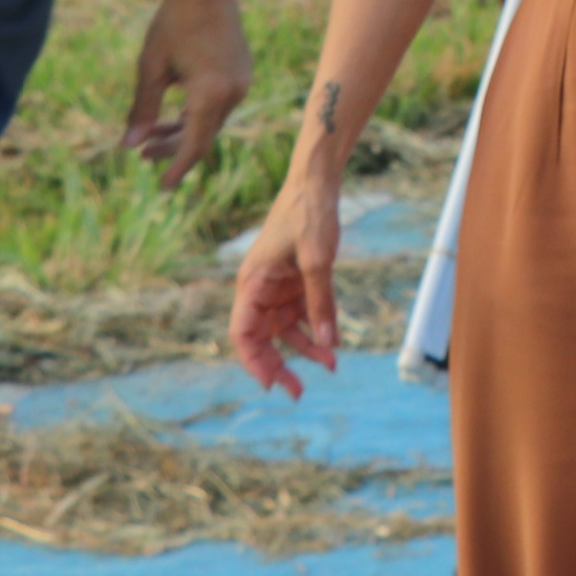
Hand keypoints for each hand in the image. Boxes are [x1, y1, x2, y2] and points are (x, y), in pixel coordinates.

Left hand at [120, 0, 251, 184]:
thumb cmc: (173, 22)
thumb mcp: (150, 67)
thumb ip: (142, 109)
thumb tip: (127, 147)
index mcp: (210, 93)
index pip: (194, 145)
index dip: (176, 169)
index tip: (162, 189)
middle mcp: (233, 91)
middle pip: (203, 135)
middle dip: (172, 148)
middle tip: (141, 155)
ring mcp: (241, 81)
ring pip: (210, 121)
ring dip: (182, 130)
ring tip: (150, 136)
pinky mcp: (241, 72)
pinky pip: (219, 105)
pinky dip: (196, 114)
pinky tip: (173, 113)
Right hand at [226, 169, 343, 395]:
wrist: (317, 183)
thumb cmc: (307, 215)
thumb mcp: (317, 260)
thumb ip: (321, 303)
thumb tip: (328, 344)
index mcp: (252, 284)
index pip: (243, 334)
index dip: (253, 361)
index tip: (271, 383)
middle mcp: (259, 290)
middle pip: (262, 338)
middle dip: (279, 365)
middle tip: (298, 392)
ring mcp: (278, 287)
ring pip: (285, 330)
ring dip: (304, 349)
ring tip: (331, 366)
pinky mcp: (295, 281)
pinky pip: (301, 314)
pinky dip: (316, 329)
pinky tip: (333, 343)